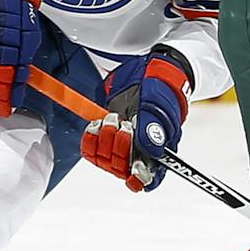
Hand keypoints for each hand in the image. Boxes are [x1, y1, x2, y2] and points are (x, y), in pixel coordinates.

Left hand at [80, 48, 192, 191]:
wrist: (146, 72)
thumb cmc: (159, 88)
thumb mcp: (158, 104)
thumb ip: (154, 127)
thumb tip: (155, 151)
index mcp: (159, 150)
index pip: (151, 177)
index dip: (141, 178)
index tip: (134, 171)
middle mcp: (139, 152)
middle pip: (123, 168)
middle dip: (120, 147)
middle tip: (123, 124)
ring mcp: (120, 146)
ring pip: (105, 160)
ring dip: (105, 139)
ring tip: (111, 118)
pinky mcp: (105, 138)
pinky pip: (91, 150)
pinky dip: (90, 139)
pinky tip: (95, 124)